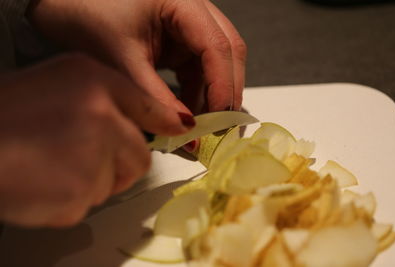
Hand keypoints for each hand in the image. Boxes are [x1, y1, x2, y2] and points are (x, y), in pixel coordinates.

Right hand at [0, 54, 193, 226]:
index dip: (165, 122)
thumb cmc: (7, 111)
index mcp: (94, 82)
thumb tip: (163, 121)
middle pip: (139, 158)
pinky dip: (68, 199)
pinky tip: (42, 181)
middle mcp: (100, 116)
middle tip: (82, 157)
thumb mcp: (62, 80)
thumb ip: (109, 94)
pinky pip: (88, 203)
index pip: (149, 108)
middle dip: (118, 164)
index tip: (178, 129)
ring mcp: (91, 158)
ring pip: (114, 183)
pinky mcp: (76, 195)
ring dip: (89, 181)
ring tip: (52, 164)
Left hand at [29, 0, 245, 113]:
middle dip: (226, 90)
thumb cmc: (88, 18)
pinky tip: (188, 112)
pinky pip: (199, 69)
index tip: (218, 119)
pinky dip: (197, 92)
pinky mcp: (180, 42)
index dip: (223, 84)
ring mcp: (189, 27)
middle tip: (221, 127)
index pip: (217, 45)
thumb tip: (185, 129)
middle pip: (228, 51)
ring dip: (212, 95)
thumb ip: (155, 96)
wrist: (66, 6)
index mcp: (181, 2)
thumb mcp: (122, 60)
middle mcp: (193, 11)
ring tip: (202, 125)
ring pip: (217, 63)